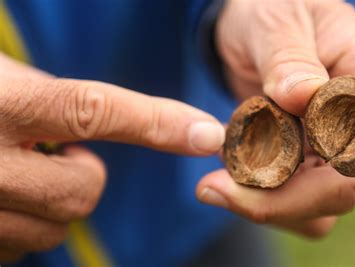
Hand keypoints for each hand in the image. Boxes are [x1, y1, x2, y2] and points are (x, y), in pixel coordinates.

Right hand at [0, 54, 224, 261]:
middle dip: (85, 174)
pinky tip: (4, 196)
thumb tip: (134, 120)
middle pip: (81, 191)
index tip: (207, 133)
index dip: (155, 123)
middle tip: (58, 151)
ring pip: (54, 228)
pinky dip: (26, 223)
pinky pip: (21, 248)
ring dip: (54, 202)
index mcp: (3, 106)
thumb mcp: (10, 82)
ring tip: (22, 171)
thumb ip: (63, 99)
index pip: (92, 112)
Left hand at [196, 0, 354, 236]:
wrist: (248, 33)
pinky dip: (261, 203)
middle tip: (221, 188)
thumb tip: (304, 97)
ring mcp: (333, 148)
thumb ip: (288, 55)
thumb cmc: (274, 10)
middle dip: (298, 197)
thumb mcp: (276, 18)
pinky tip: (225, 180)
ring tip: (215, 184)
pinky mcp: (304, 166)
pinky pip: (295, 205)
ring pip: (325, 203)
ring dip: (271, 205)